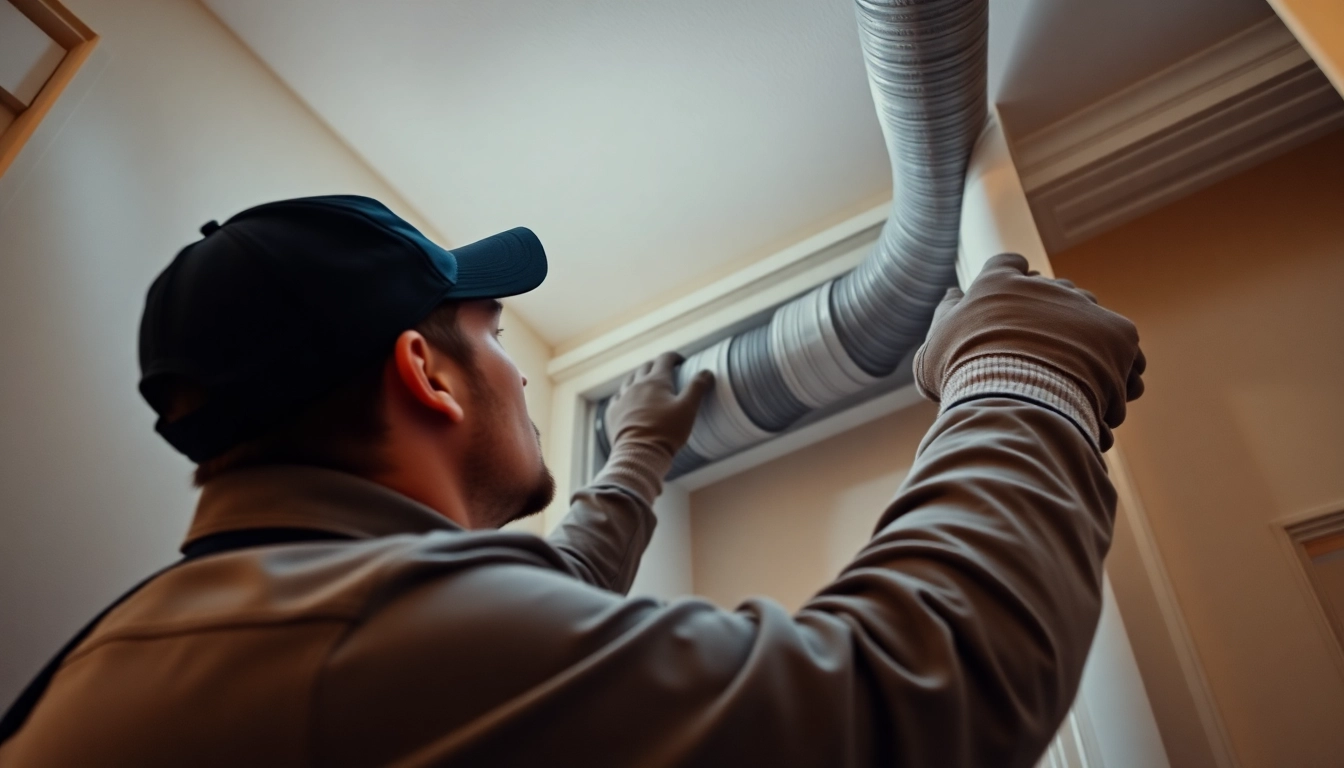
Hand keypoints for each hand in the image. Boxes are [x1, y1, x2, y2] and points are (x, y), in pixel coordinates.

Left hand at [604, 352, 714, 456]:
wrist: (640, 454)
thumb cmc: (667, 431)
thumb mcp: (688, 408)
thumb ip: (697, 387)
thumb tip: (707, 372)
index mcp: (656, 381)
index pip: (665, 359)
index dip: (674, 357)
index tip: (681, 361)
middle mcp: (636, 385)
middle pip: (646, 366)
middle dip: (657, 365)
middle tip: (666, 372)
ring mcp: (622, 398)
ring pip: (629, 380)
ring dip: (639, 378)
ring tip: (646, 384)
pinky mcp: (613, 413)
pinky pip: (617, 397)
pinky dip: (624, 395)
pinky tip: (628, 401)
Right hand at [913, 253, 1145, 449]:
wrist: (1012, 398)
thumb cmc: (962, 376)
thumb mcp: (934, 346)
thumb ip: (947, 314)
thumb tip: (952, 294)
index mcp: (997, 283)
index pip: (1006, 264)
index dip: (1009, 280)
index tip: (1010, 300)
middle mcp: (1044, 286)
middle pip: (1052, 290)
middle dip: (1049, 314)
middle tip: (1041, 351)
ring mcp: (1083, 306)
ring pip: (1088, 314)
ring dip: (1083, 338)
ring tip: (1076, 375)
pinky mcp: (1118, 332)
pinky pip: (1124, 348)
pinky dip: (1118, 368)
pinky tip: (1106, 393)